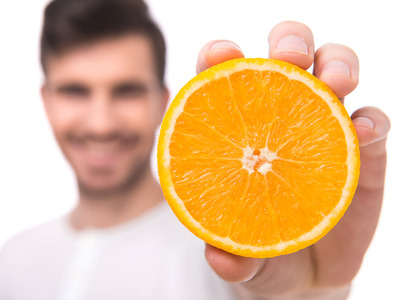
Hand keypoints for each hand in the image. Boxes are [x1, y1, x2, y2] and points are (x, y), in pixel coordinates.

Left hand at [196, 21, 389, 299]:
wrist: (308, 272)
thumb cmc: (263, 249)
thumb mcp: (243, 259)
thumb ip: (230, 258)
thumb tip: (221, 259)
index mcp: (240, 130)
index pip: (224, 80)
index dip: (221, 56)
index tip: (222, 55)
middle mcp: (281, 119)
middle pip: (286, 57)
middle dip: (289, 43)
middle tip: (289, 59)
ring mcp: (324, 129)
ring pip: (335, 70)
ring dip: (337, 63)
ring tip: (336, 83)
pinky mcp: (363, 151)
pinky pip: (375, 121)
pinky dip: (373, 119)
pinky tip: (365, 130)